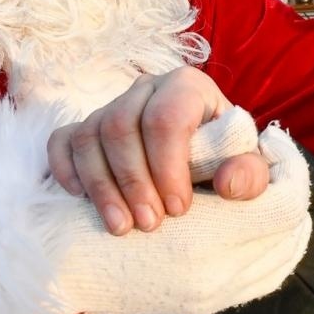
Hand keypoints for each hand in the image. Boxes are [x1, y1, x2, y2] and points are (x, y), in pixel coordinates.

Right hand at [46, 67, 270, 234]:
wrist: (207, 164)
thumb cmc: (227, 162)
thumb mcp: (250, 170)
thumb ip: (250, 175)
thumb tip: (228, 182)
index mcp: (187, 87)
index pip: (166, 117)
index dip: (167, 165)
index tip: (178, 208)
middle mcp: (146, 88)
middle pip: (121, 125)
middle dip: (133, 181)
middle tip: (149, 224)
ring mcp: (111, 106)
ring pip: (89, 136)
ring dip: (100, 186)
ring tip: (120, 227)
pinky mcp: (86, 128)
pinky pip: (62, 141)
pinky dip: (65, 169)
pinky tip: (80, 198)